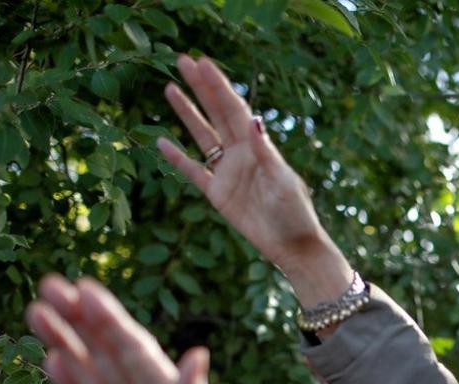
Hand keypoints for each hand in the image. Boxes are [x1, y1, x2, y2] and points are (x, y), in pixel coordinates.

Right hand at [26, 275, 270, 383]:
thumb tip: (197, 355)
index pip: (135, 348)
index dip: (110, 319)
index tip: (86, 290)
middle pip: (107, 351)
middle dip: (79, 320)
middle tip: (50, 287)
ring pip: (92, 374)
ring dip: (66, 345)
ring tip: (39, 314)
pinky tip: (51, 361)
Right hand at [157, 55, 334, 275]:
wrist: (293, 247)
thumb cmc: (296, 214)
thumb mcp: (284, 182)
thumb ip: (267, 153)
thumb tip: (255, 121)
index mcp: (259, 147)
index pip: (235, 109)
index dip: (219, 86)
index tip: (203, 62)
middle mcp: (242, 154)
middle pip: (216, 114)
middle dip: (201, 88)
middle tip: (182, 60)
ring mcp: (228, 173)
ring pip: (202, 136)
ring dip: (187, 113)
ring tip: (170, 88)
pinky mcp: (218, 194)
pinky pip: (194, 171)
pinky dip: (177, 158)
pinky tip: (162, 141)